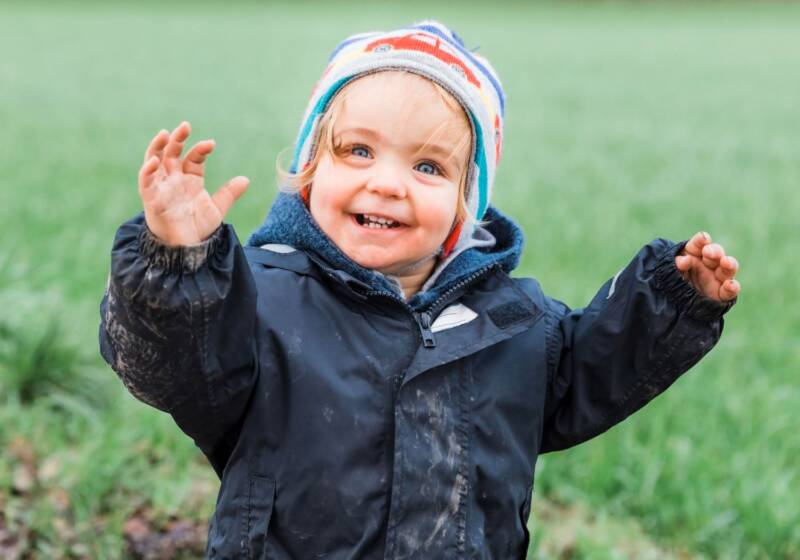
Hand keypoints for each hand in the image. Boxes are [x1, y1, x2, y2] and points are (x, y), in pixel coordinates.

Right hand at [138, 121, 249, 245]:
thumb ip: (228, 194)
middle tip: (185, 126)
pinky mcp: (152, 199)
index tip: (211, 144)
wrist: (187, 249)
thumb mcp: (216, 209)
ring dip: (157, 147)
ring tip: (165, 134)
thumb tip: (245, 180)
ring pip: (155, 161)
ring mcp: (162, 187)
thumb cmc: (197, 227)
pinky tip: (154, 161)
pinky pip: (146, 182)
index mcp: (190, 179)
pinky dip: (147, 171)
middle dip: (178, 139)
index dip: (201, 149)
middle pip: (172, 153)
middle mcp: (174, 180)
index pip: (193, 158)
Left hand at [675, 232, 740, 301]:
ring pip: (728, 269)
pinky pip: (730, 291)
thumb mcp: (670, 271)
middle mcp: (709, 264)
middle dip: (714, 251)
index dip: (701, 240)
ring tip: (726, 262)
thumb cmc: (673, 281)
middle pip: (716, 253)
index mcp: (695, 255)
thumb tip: (684, 260)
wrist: (674, 302)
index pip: (699, 244)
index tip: (703, 239)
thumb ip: (677, 264)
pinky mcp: (721, 295)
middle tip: (708, 252)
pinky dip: (732, 287)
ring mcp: (717, 279)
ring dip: (729, 264)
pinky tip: (730, 285)